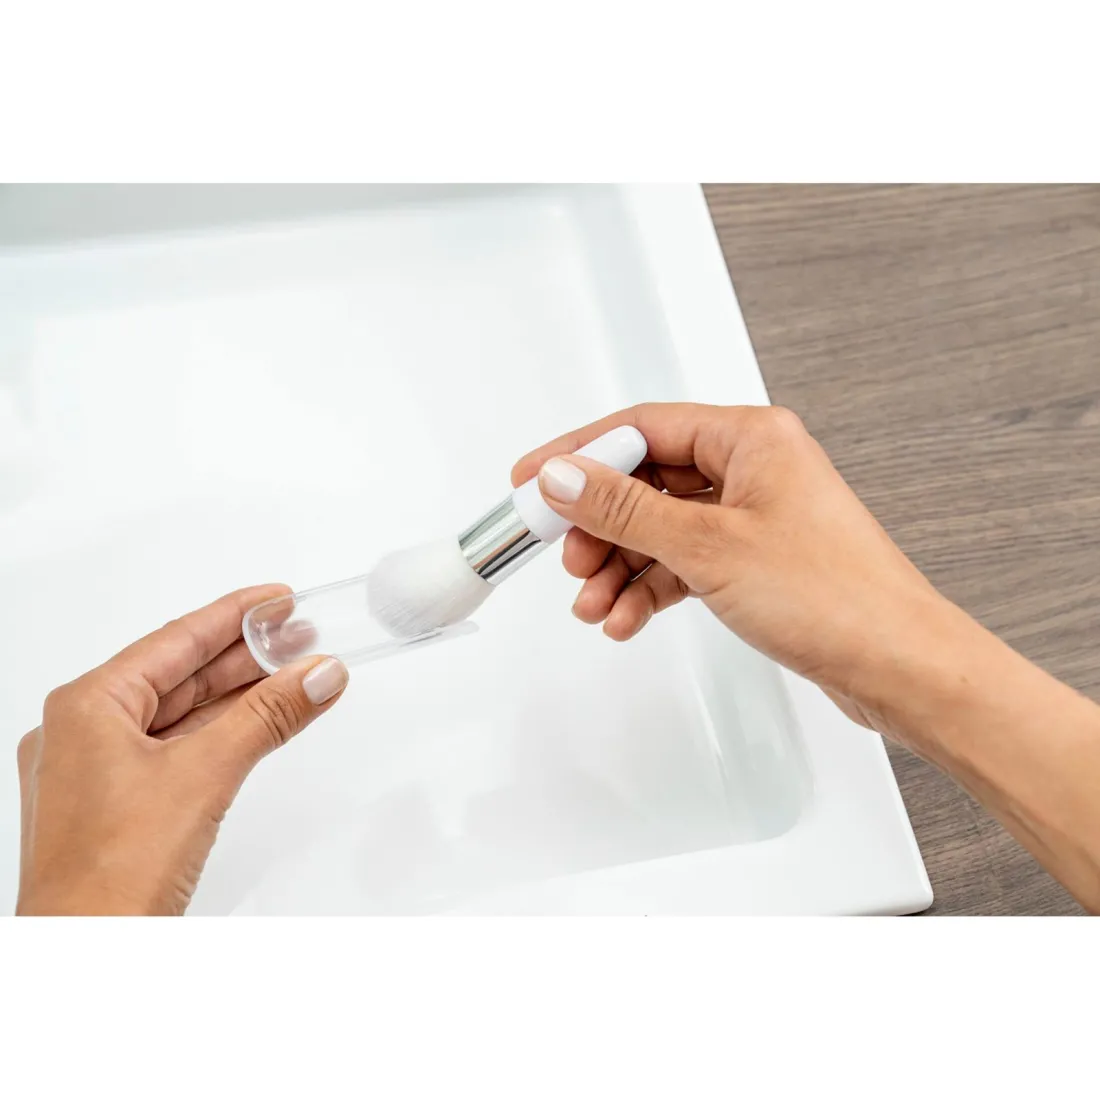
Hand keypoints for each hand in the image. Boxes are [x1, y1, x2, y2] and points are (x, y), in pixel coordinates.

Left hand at [15, 585, 347, 915]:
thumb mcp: (205, 774)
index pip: (174, 640)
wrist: (84, 961)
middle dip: (244, 658)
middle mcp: (83, 733)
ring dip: (239, 698)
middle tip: (300, 637)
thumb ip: (268, 715)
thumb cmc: (110, 876)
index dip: (233, 615)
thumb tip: (317, 673)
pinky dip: (223, 735)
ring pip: (180, 715)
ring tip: (295, 675)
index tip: (278, 600)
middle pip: (178, 676)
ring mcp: (96, 772)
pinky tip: (263, 724)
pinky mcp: (116, 807)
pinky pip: (177, 751)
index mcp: (86, 707)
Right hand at [512, 403, 957, 734]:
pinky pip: (682, 563)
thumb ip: (626, 511)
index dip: (579, 455)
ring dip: (620, 567)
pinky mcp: (754, 562)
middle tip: (568, 558)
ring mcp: (753, 518)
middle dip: (599, 526)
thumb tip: (566, 477)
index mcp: (750, 438)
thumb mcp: (707, 547)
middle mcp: (753, 469)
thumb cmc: (837, 598)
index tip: (533, 481)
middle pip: (646, 482)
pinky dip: (650, 589)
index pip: (641, 428)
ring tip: (594, 604)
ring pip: (660, 529)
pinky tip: (628, 617)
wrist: (899, 666)